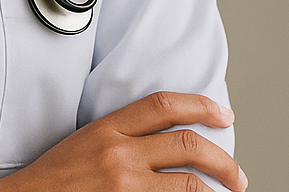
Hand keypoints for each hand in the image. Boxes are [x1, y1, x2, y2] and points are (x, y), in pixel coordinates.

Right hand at [0, 91, 244, 191]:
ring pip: (187, 185)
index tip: (224, 115)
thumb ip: (124, 137)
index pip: (164, 105)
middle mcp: (119, 155)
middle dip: (223, 161)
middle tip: (237, 175)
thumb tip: (166, 143)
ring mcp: (123, 187)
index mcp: (108, 129)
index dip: (201, 105)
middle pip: (187, 146)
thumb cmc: (51, 180)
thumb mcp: (86, 143)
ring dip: (213, 190)